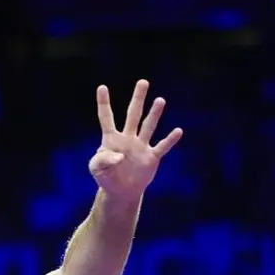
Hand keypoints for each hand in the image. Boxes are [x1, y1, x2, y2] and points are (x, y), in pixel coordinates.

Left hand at [89, 80, 182, 201]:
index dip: (104, 103)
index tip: (102, 87)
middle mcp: (128, 138)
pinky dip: (170, 140)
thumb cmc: (106, 177)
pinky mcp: (152, 157)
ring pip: (148, 126)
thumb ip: (102, 160)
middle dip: (138, 99)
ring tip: (159, 100)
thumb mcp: (96, 169)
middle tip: (143, 82)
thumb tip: (119, 156)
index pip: (107, 118)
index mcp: (111, 139)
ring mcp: (141, 146)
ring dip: (154, 114)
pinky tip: (178, 131)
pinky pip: (162, 146)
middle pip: (133, 114)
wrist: (121, 191)